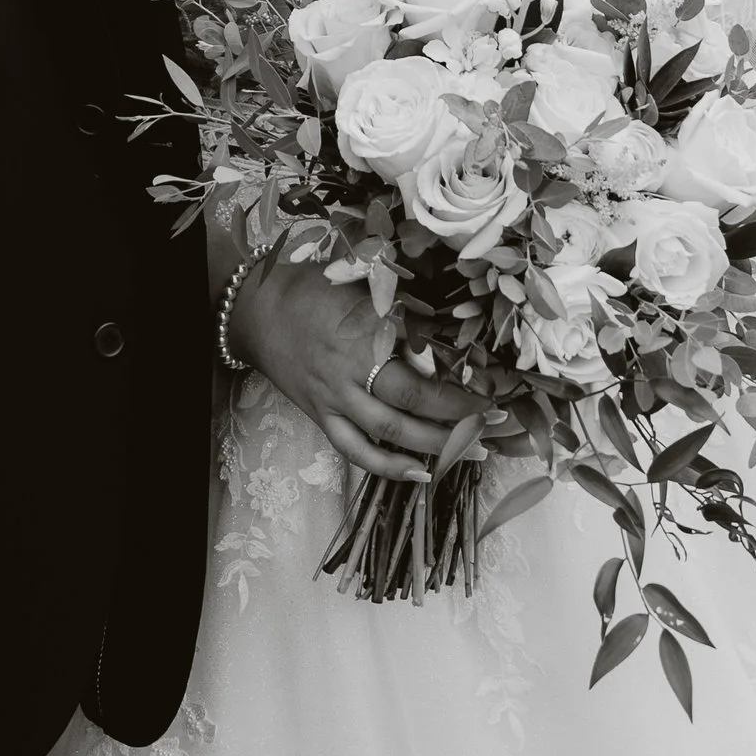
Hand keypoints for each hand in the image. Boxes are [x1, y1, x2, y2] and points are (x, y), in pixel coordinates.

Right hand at [226, 253, 512, 483]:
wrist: (257, 311)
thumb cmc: (313, 288)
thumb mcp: (361, 281)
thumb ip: (403, 303)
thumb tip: (456, 318)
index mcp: (366, 326)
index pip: (425, 356)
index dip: (463, 373)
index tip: (497, 384)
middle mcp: (352, 366)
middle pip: (414, 398)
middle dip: (459, 414)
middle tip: (496, 423)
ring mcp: (335, 396)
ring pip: (390, 431)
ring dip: (435, 445)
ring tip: (472, 452)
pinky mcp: (321, 416)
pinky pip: (356, 451)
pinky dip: (388, 467)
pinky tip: (420, 474)